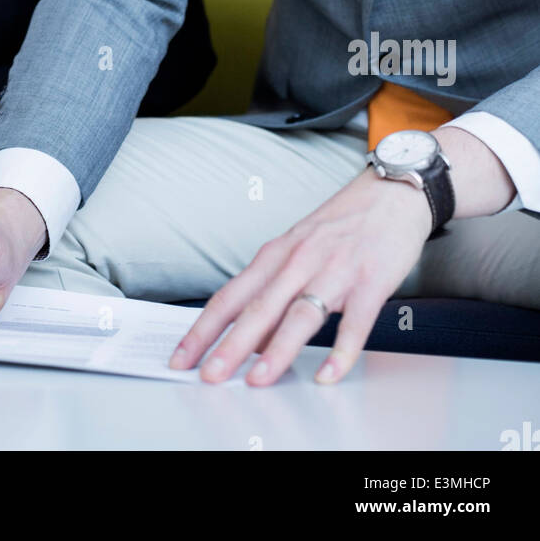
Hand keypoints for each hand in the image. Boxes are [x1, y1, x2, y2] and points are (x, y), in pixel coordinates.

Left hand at [169, 167, 432, 386]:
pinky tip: (328, 374)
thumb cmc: (342, 223)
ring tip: (258, 380)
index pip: (230, 296)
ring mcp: (335, 271)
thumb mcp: (297, 248)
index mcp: (276, 254)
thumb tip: (251, 339)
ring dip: (277, 351)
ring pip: (300, 315)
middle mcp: (299, 261)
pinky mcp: (370, 282)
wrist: (391, 193)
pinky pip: (354, 322)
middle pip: (258, 308)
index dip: (203, 329)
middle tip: (209, 376)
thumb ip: (273, 289)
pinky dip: (341, 351)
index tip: (182, 357)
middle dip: (230, 346)